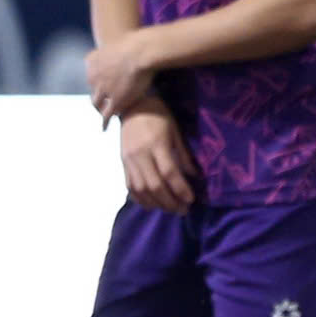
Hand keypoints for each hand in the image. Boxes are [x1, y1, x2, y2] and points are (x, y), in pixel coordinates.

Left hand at [84, 31, 157, 125]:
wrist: (139, 52)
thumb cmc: (136, 43)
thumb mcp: (118, 41)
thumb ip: (117, 47)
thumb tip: (130, 45)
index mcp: (92, 62)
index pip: (92, 76)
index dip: (97, 83)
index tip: (101, 86)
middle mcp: (94, 77)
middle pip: (92, 90)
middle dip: (96, 97)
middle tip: (99, 103)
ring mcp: (103, 90)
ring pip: (97, 103)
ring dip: (99, 109)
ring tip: (102, 115)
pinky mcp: (114, 101)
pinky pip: (106, 114)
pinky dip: (104, 121)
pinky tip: (104, 127)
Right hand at [117, 98, 195, 212]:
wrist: (131, 106)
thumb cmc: (159, 115)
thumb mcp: (176, 131)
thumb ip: (184, 154)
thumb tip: (193, 176)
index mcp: (156, 144)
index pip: (169, 172)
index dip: (180, 189)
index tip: (191, 200)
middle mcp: (140, 155)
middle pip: (154, 185)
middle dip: (170, 201)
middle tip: (183, 210)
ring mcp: (129, 160)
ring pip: (141, 189)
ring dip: (156, 203)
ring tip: (169, 209)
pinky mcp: (122, 163)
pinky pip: (129, 186)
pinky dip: (140, 199)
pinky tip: (151, 204)